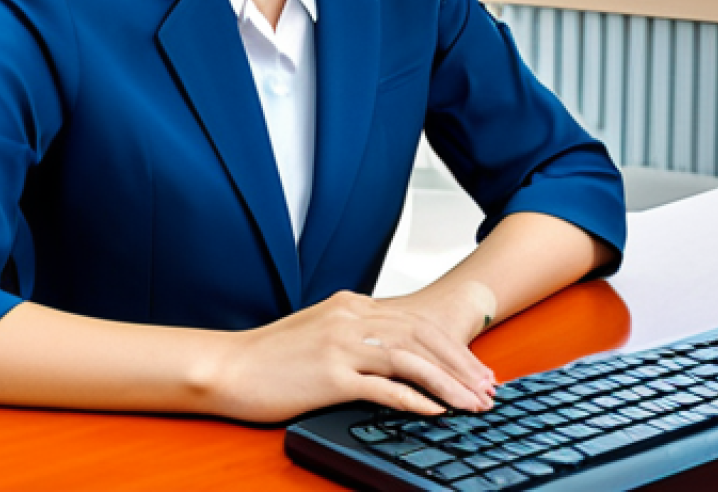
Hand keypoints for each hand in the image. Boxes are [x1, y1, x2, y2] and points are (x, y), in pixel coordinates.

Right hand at [208, 289, 496, 422]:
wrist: (229, 366)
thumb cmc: (271, 356)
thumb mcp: (318, 331)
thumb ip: (354, 333)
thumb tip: (392, 352)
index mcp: (349, 305)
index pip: (414, 320)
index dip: (451, 346)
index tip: (475, 370)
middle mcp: (349, 318)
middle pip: (421, 336)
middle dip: (460, 364)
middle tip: (488, 389)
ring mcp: (340, 344)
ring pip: (410, 359)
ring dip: (448, 383)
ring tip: (473, 404)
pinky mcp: (329, 374)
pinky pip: (382, 387)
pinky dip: (414, 400)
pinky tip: (435, 412)